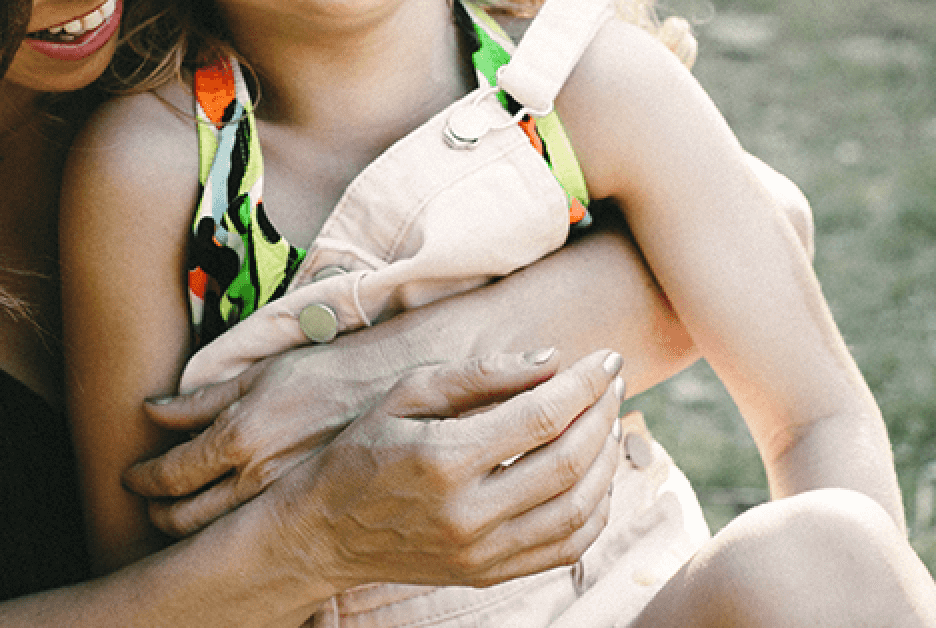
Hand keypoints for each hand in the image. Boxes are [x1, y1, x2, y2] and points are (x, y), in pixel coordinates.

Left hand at [127, 335, 414, 536]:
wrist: (392, 391)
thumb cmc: (323, 373)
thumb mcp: (257, 376)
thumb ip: (201, 400)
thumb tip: (151, 410)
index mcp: (240, 438)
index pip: (170, 475)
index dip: (144, 479)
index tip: (132, 477)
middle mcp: (258, 480)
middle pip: (185, 518)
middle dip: (157, 513)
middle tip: (148, 503)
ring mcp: (284, 505)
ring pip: (216, 535)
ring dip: (186, 530)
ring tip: (177, 517)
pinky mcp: (307, 516)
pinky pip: (253, 537)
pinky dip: (226, 536)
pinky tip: (224, 525)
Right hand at [272, 350, 625, 591]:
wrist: (324, 530)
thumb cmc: (363, 449)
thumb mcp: (406, 394)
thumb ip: (478, 375)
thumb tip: (550, 361)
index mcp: (443, 458)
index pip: (539, 417)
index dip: (583, 385)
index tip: (607, 359)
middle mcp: (467, 513)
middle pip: (568, 464)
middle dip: (601, 416)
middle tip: (611, 385)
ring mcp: (481, 553)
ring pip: (578, 511)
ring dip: (606, 463)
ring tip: (607, 424)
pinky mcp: (488, 576)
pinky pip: (566, 548)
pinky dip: (595, 511)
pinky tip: (594, 477)